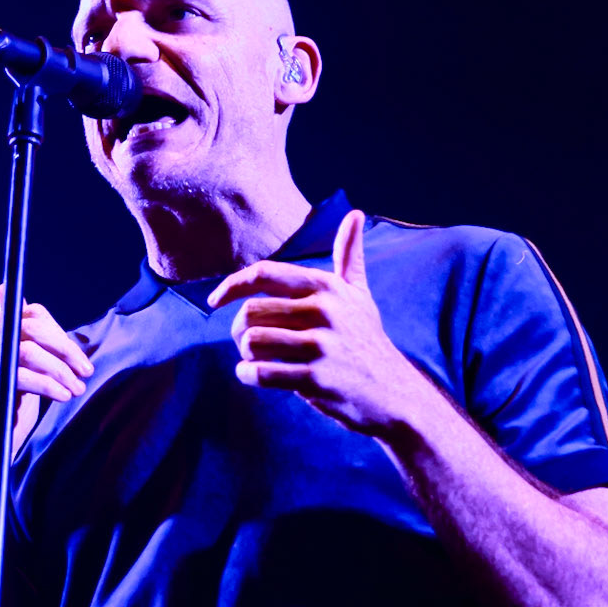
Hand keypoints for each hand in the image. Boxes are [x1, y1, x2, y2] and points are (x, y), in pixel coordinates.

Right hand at [0, 286, 91, 503]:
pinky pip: (16, 375)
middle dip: (65, 351)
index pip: (32, 315)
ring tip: (76, 389)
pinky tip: (62, 396)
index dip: (62, 336)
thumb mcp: (22, 365)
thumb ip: (24, 334)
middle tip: (86, 373)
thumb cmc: (7, 404)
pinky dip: (45, 385)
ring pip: (27, 352)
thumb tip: (17, 296)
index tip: (82, 360)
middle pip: (30, 330)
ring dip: (59, 371)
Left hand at [207, 208, 421, 434]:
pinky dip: (247, 375)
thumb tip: (355, 213)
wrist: (394, 393)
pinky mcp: (316, 378)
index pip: (264, 274)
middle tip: (247, 343)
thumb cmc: (367, 341)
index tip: (214, 301)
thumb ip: (349, 256)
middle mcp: (324, 311)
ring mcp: (321, 345)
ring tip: (255, 359)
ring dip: (244, 354)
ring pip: (252, 340)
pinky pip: (261, 372)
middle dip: (238, 330)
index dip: (231, 285)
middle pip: (250, 311)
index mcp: (327, 287)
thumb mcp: (360, 295)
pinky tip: (253, 375)